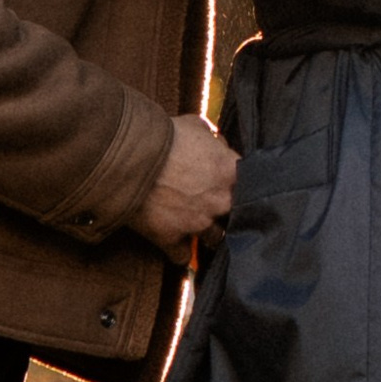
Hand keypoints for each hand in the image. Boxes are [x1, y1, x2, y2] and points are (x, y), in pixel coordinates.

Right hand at [132, 110, 238, 249]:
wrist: (130, 157)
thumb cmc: (164, 136)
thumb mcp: (194, 125)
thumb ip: (212, 138)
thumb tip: (217, 144)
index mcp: (230, 171)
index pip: (250, 182)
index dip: (239, 183)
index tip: (231, 183)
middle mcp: (220, 201)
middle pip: (236, 214)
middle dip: (228, 210)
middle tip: (217, 205)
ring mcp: (198, 223)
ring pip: (214, 238)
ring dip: (208, 233)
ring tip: (200, 228)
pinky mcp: (172, 238)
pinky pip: (182, 256)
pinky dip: (179, 253)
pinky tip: (177, 249)